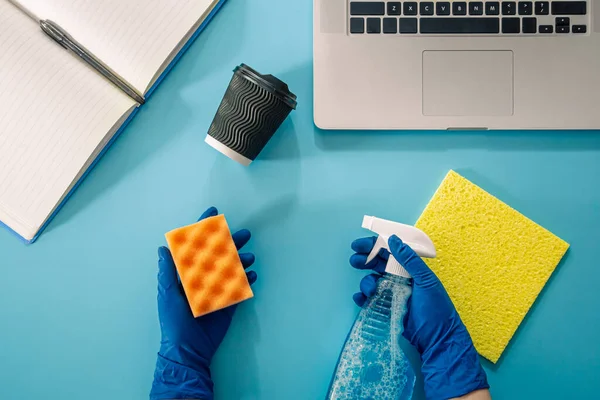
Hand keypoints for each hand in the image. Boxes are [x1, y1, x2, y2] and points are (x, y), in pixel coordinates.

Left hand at [150, 207, 256, 399]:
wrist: (187, 350)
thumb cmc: (173, 321)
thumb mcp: (167, 294)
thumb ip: (167, 272)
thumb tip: (162, 248)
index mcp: (186, 274)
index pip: (195, 247)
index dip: (203, 230)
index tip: (213, 213)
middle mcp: (203, 278)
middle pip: (219, 255)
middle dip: (231, 243)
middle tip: (245, 234)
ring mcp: (217, 290)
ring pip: (231, 269)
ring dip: (241, 261)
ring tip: (251, 257)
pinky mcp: (228, 303)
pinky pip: (239, 288)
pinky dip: (246, 280)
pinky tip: (252, 274)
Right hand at [350, 235, 488, 399]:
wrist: (438, 341)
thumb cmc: (436, 309)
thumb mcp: (426, 281)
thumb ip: (409, 260)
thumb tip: (393, 239)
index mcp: (411, 270)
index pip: (390, 253)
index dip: (374, 246)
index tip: (359, 245)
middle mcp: (401, 280)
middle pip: (378, 265)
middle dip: (364, 261)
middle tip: (354, 261)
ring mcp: (393, 295)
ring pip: (373, 282)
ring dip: (366, 282)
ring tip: (368, 290)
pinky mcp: (387, 310)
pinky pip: (371, 300)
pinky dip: (363, 298)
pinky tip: (361, 299)